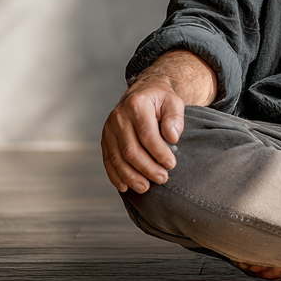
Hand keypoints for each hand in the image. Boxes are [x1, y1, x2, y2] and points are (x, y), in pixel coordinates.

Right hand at [101, 76, 183, 193]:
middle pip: (131, 150)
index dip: (159, 153)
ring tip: (146, 187)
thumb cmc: (161, 99)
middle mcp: (119, 116)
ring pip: (118, 158)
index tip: (171, 164)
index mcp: (136, 104)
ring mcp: (109, 128)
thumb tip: (172, 137)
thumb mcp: (173, 102)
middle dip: (147, 168)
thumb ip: (175, 118)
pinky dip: (116, 175)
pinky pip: (108, 160)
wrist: (143, 92)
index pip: (147, 135)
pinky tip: (125, 186)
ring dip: (131, 176)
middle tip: (162, 178)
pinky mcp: (105, 138)